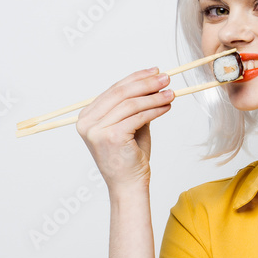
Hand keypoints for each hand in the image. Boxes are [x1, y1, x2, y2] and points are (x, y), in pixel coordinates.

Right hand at [76, 67, 173, 192]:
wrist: (128, 185)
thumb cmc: (129, 158)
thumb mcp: (130, 126)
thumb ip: (135, 106)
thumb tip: (152, 83)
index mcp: (87, 117)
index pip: (113, 90)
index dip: (136, 78)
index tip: (154, 72)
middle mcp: (87, 122)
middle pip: (120, 93)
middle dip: (146, 83)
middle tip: (166, 78)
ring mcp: (97, 130)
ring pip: (130, 104)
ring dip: (154, 96)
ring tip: (170, 93)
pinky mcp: (111, 137)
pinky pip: (137, 117)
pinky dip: (155, 109)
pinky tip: (166, 106)